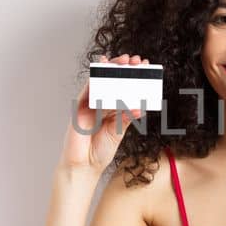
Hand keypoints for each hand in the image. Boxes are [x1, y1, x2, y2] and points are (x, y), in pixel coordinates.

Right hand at [62, 54, 148, 174]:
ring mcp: (90, 104)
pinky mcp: (80, 106)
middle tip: (135, 60)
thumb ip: (126, 119)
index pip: (125, 89)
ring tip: (124, 61)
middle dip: (124, 68)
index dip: (134, 77)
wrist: (84, 165)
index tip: (145, 66)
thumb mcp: (118, 132)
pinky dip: (96, 79)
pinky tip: (104, 71)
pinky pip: (88, 89)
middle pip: (113, 81)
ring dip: (111, 69)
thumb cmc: (100, 150)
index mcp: (113, 109)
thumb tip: (140, 108)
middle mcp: (102, 104)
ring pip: (101, 81)